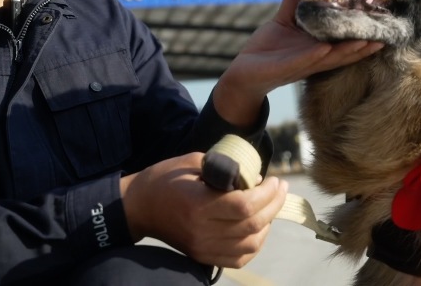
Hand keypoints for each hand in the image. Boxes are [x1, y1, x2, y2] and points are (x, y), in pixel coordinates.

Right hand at [120, 153, 287, 267]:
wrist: (139, 207)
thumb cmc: (165, 178)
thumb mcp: (194, 162)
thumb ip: (226, 168)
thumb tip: (257, 180)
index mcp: (198, 203)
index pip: (244, 205)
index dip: (267, 194)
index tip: (276, 180)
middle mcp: (202, 230)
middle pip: (252, 224)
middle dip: (274, 205)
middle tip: (282, 188)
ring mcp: (202, 247)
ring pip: (250, 244)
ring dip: (268, 224)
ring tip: (272, 205)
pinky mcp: (202, 256)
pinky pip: (239, 258)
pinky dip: (255, 244)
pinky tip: (259, 227)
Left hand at [214, 0, 384, 124]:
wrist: (243, 71)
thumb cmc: (267, 47)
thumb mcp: (284, 20)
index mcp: (317, 48)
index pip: (344, 42)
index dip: (362, 35)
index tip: (381, 24)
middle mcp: (315, 58)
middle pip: (345, 53)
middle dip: (364, 46)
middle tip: (384, 36)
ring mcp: (302, 65)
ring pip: (330, 59)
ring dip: (347, 52)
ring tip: (365, 42)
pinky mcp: (286, 69)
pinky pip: (303, 61)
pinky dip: (314, 55)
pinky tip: (326, 49)